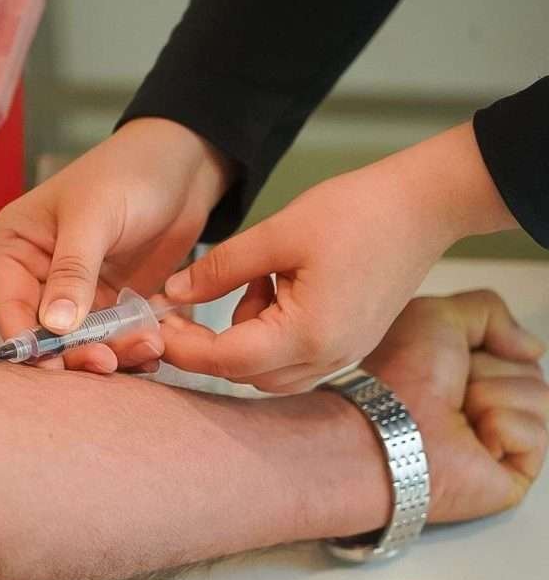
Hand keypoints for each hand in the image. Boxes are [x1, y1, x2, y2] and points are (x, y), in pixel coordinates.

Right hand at [0, 118, 230, 372]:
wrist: (184, 163)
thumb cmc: (128, 173)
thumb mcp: (95, 217)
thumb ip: (73, 271)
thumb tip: (54, 326)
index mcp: (15, 247)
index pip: (9, 303)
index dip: (28, 341)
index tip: (54, 366)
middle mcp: (37, 275)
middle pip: (43, 333)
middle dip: (74, 352)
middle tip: (108, 362)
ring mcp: (74, 293)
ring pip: (80, 342)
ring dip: (111, 352)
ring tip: (146, 348)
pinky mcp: (110, 303)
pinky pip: (112, 337)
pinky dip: (131, 346)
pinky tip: (153, 348)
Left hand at [162, 122, 518, 391]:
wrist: (424, 205)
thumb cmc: (357, 212)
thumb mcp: (276, 233)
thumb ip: (218, 269)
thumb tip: (173, 293)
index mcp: (309, 334)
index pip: (225, 359)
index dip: (182, 345)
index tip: (153, 324)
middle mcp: (328, 358)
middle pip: (244, 374)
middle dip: (205, 344)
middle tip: (179, 308)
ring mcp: (342, 356)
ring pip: (266, 371)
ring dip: (240, 336)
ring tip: (251, 279)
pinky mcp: (348, 345)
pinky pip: (292, 358)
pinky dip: (268, 332)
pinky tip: (274, 287)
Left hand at [363, 291, 546, 522]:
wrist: (389, 427)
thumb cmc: (399, 376)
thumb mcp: (436, 315)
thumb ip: (487, 310)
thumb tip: (531, 347)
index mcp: (460, 372)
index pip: (512, 349)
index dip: (487, 345)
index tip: (454, 356)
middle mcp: (478, 404)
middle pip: (530, 371)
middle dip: (490, 370)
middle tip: (452, 388)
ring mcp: (497, 440)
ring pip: (538, 398)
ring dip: (493, 397)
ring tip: (457, 414)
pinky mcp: (511, 474)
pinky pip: (537, 434)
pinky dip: (503, 428)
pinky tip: (471, 441)